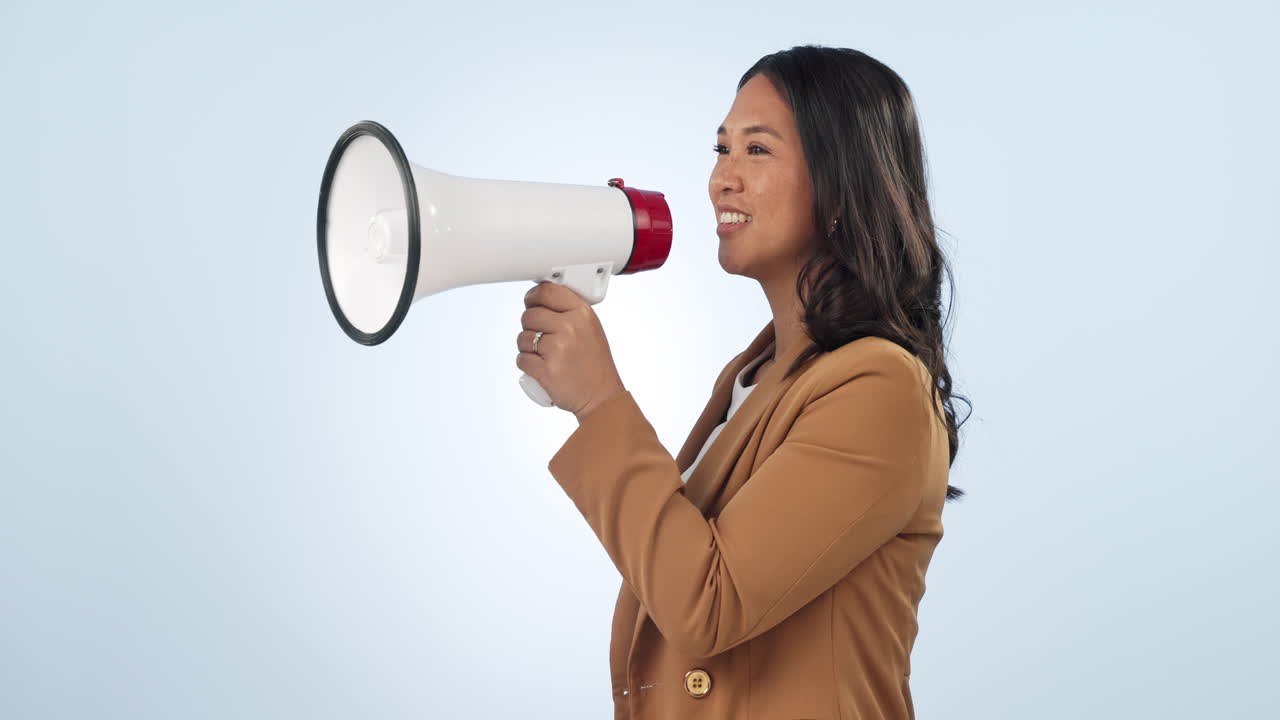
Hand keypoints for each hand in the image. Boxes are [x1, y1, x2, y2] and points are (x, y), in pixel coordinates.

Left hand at [517, 282, 625, 418]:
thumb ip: (569, 311)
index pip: (547, 291)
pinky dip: (526, 363)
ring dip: (527, 347)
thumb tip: (541, 301)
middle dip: (530, 326)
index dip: (533, 296)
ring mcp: (557, 348)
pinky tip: (540, 366)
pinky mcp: (546, 369)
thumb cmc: (594, 363)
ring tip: (543, 354)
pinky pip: (521, 358)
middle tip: (541, 337)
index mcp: (581, 313)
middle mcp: (570, 327)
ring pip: (522, 338)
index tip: (531, 302)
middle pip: (529, 315)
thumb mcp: (590, 328)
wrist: (600, 395)